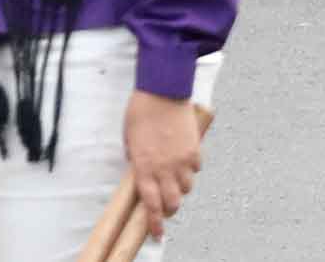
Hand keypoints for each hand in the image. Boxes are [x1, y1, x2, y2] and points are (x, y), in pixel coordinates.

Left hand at [121, 89, 204, 235]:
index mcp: (144, 167)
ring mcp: (182, 161)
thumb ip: (135, 158)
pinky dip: (190, 169)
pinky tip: (183, 158)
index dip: (154, 223)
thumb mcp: (129, 137)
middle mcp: (165, 169)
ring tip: (173, 175)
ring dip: (180, 187)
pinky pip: (195, 169)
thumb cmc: (141, 111)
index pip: (151, 205)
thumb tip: (139, 168)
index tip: (157, 233)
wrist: (163, 90)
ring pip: (186, 188)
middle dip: (169, 208)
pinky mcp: (195, 151)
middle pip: (173, 203)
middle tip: (166, 205)